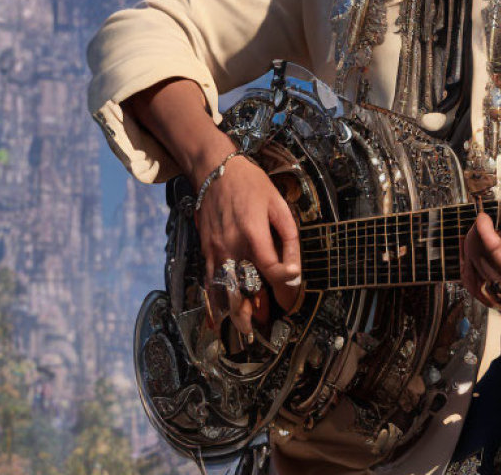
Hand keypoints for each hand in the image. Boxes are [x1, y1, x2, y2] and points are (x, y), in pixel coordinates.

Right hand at [193, 149, 300, 339]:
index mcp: (253, 233)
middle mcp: (232, 246)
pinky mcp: (206, 251)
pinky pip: (209, 282)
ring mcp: (215, 250)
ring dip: (234, 312)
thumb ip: (289, 239)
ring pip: (224, 289)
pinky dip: (213, 303)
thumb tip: (294, 269)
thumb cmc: (252, 185)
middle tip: (267, 325)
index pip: (270, 270)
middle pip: (243, 287)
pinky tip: (216, 320)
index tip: (292, 299)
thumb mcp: (279, 205)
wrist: (215, 170)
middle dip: (256, 310)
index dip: (283, 288)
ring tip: (245, 330)